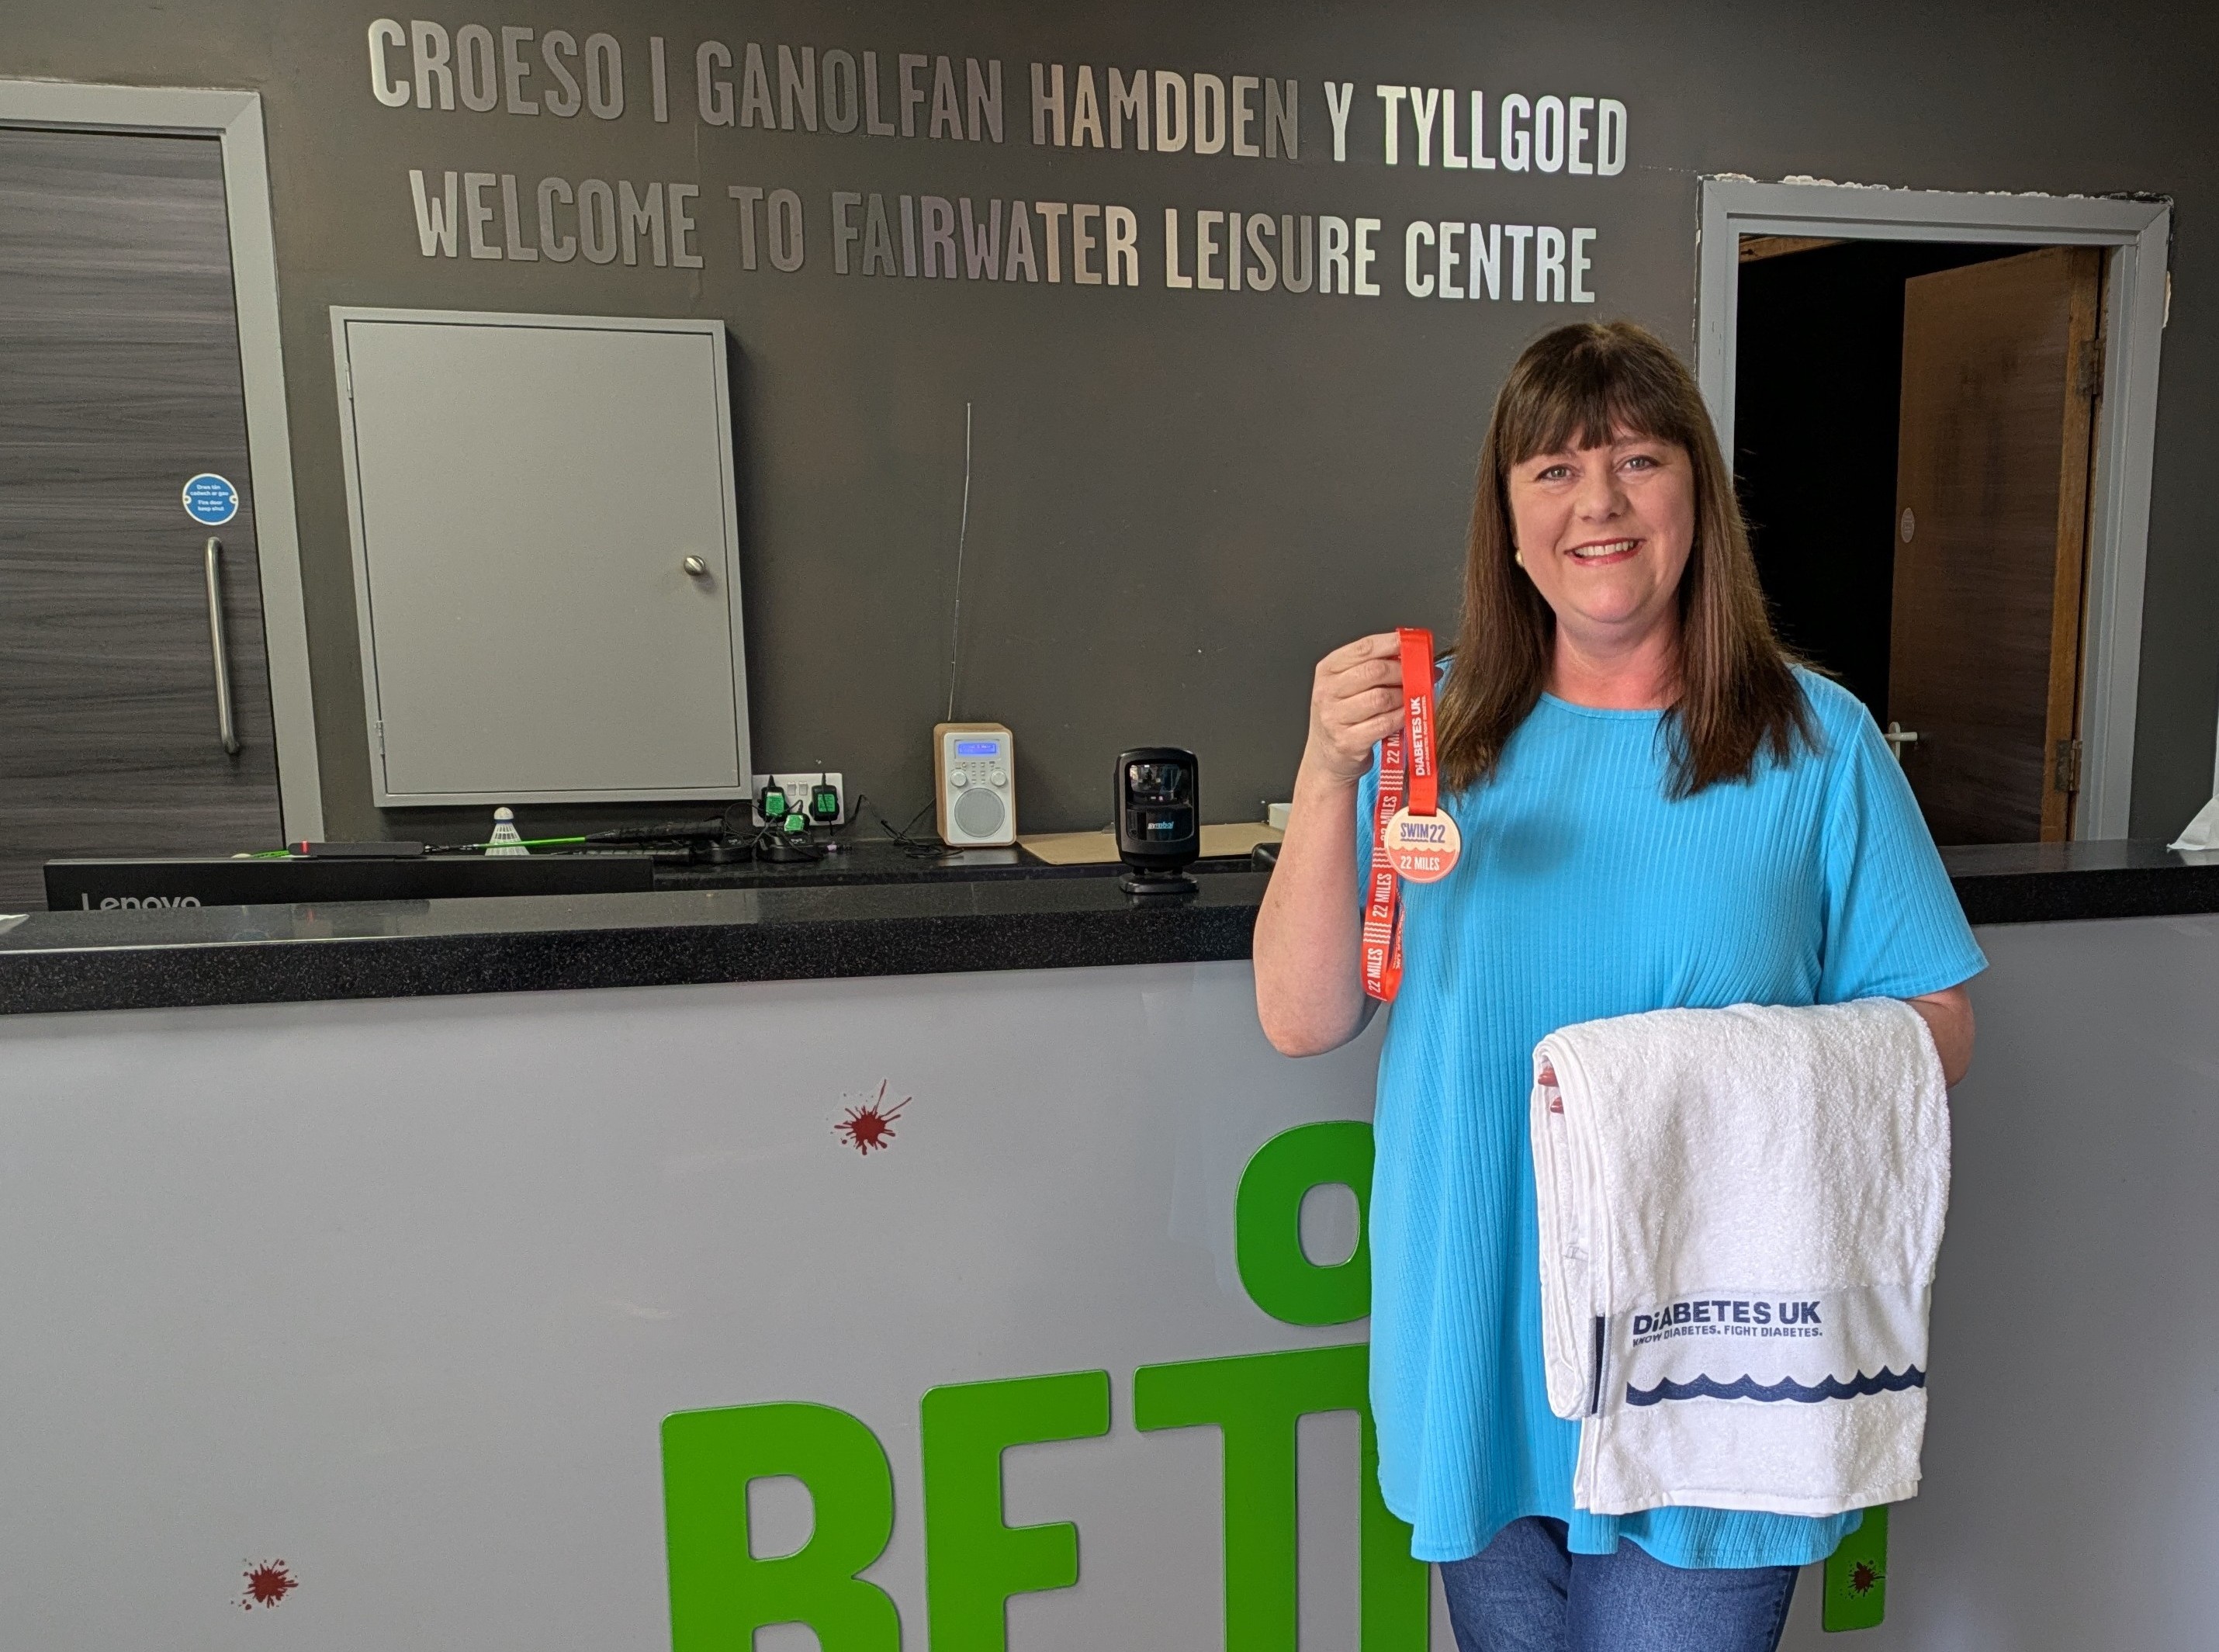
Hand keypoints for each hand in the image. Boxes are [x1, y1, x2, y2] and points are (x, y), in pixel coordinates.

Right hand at [1302, 632, 1406, 785]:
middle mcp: (1327, 691)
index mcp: (1328, 670)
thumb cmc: (1344, 717)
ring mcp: (1334, 718)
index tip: (1414, 644)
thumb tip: (1419, 657)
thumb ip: (1376, 667)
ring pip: (1382, 698)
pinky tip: (1406, 716)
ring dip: (1404, 696)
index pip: (1364, 648)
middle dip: (1403, 671)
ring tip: (1412, 697)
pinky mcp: (1347, 741)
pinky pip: (1384, 723)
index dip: (1393, 643)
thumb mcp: (1349, 686)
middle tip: (1419, 674)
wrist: (1327, 757)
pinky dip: (1401, 718)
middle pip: (1375, 670)